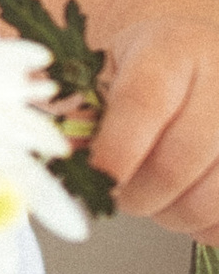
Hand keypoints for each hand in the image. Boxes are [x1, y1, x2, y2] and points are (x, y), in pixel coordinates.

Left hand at [89, 14, 218, 239]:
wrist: (207, 60)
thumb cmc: (152, 71)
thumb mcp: (112, 68)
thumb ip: (86, 110)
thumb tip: (68, 154)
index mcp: (173, 49)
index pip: (143, 103)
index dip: (115, 150)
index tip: (96, 176)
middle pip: (178, 161)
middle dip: (138, 194)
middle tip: (121, 195)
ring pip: (212, 198)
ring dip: (174, 215)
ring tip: (157, 200)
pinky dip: (207, 225)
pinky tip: (192, 203)